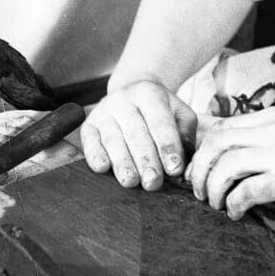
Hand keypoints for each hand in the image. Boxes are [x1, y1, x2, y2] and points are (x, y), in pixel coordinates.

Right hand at [80, 78, 197, 189]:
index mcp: (150, 93)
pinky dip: (94, 155)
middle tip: (153, 182)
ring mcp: (104, 111)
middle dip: (146, 160)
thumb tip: (184, 165)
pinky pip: (90, 141)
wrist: (131, 92)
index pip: (160, 122)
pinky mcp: (89, 124)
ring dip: (122, 162)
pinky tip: (102, 168)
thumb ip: (185, 135)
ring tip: (131, 181)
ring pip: (113, 139)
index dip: (168, 146)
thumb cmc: (160, 111)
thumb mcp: (179, 114)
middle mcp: (124, 99)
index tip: (175, 169)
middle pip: (135, 133)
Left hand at [187, 108, 274, 221]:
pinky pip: (245, 190)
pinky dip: (233, 205)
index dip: (201, 152)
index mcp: (273, 119)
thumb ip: (261, 146)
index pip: (220, 127)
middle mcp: (274, 129)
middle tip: (199, 193)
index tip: (199, 174)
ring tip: (217, 205)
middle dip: (199, 170)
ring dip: (213, 189)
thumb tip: (220, 159)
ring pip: (225, 165)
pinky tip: (237, 214)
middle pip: (215, 143)